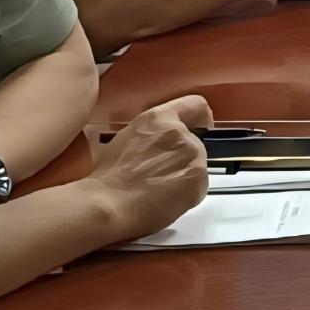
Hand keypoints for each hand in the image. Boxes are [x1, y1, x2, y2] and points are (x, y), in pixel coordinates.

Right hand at [86, 96, 212, 241]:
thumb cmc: (108, 179)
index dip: (200, 118)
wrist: (108, 204)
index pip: (194, 105)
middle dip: (182, 158)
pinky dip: (186, 195)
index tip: (201, 126)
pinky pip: (198, 187)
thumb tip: (156, 145)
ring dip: (183, 177)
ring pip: (196, 166)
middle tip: (161, 176)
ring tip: (159, 192)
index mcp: (158, 119)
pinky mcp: (198, 179)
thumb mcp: (126, 140)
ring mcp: (191, 155)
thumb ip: (150, 135)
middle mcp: (178, 133)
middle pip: (194, 143)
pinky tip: (165, 202)